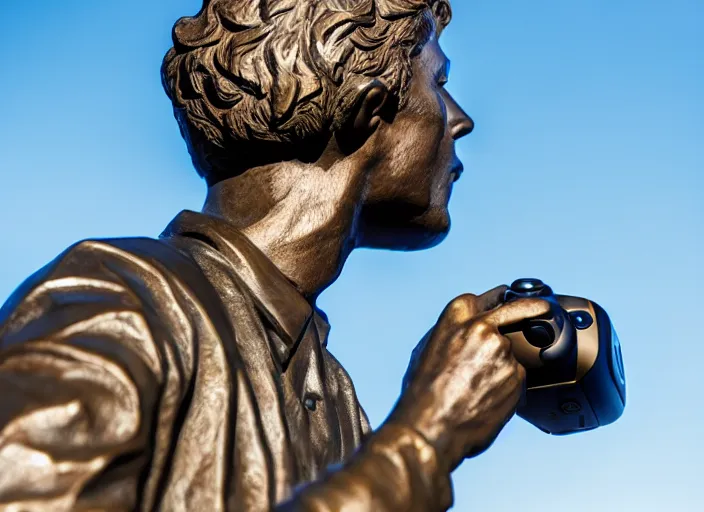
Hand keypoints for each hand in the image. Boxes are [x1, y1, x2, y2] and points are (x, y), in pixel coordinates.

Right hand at [388, 285, 550, 470]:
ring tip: (477, 390)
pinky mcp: (517, 375)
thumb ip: (450, 333)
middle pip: (515, 309)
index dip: (494, 301)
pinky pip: (517, 378)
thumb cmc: (422, 393)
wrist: (432, 425)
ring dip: (501, 367)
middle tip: (545, 307)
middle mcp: (482, 327)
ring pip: (511, 354)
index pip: (484, 298)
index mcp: (455, 316)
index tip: (504, 299)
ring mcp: (503, 350)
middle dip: (532, 306)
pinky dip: (506, 388)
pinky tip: (486, 400)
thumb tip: (463, 332)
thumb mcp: (425, 349)